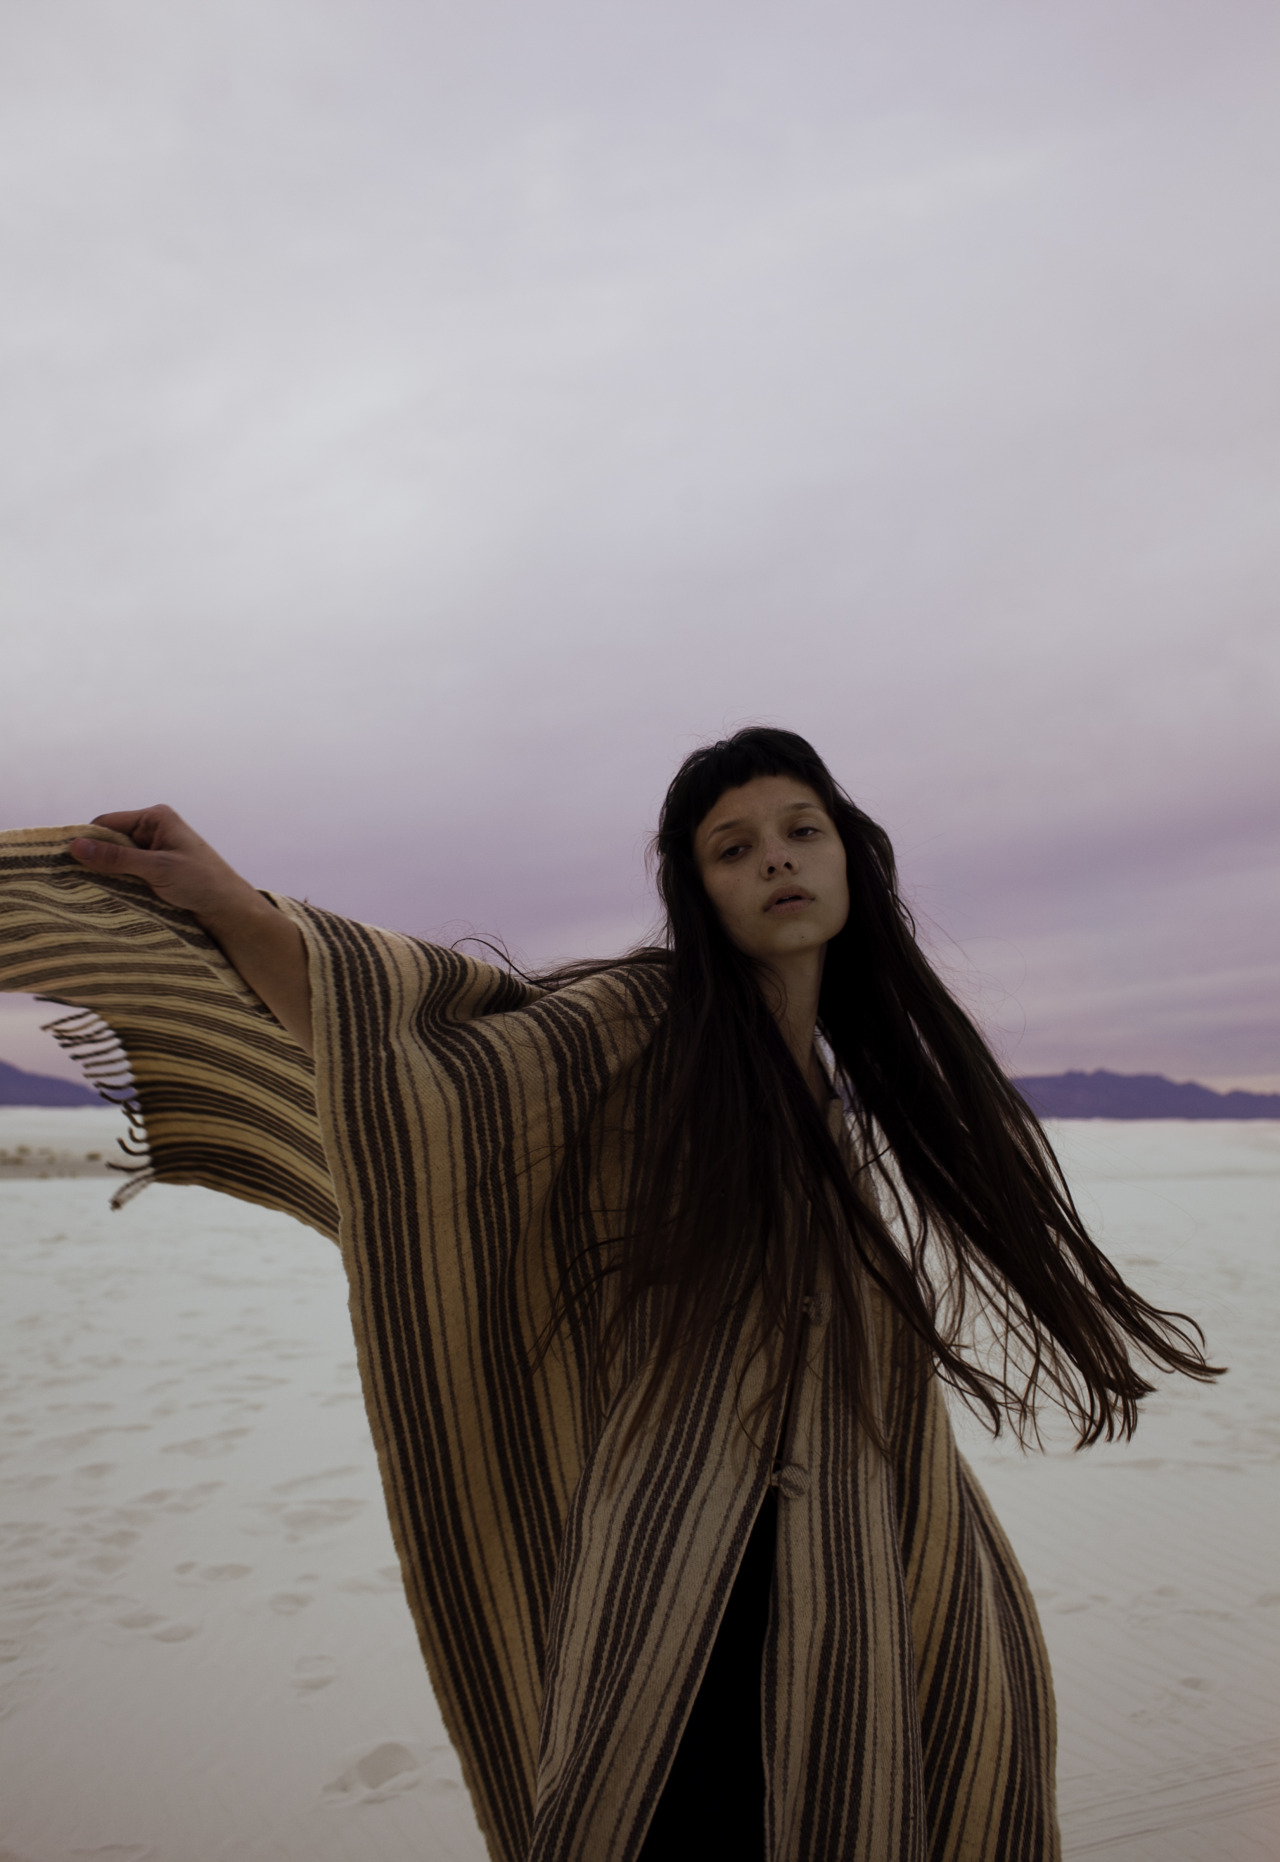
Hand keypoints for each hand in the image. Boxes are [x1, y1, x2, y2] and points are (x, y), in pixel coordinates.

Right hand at [69, 807, 313, 1054]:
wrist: (231, 911)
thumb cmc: (203, 883)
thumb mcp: (157, 868)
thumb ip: (117, 859)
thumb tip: (76, 847)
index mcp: (156, 818)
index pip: (108, 823)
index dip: (87, 840)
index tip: (64, 859)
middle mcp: (154, 831)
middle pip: (110, 841)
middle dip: (94, 859)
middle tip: (71, 878)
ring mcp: (154, 853)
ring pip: (116, 861)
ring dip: (106, 874)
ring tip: (85, 889)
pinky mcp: (155, 874)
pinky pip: (126, 875)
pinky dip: (116, 884)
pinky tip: (104, 896)